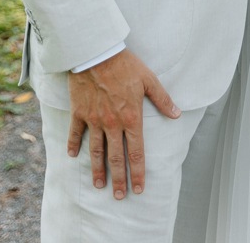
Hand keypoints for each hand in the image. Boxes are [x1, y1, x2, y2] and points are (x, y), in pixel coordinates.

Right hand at [67, 47, 179, 199]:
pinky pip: (75, 133)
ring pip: (95, 151)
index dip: (138, 173)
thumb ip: (162, 99)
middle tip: (118, 196)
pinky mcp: (79, 112)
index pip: (136, 153)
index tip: (139, 189)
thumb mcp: (148, 79)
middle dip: (118, 179)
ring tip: (99, 184)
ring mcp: (93, 120)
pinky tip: (72, 156)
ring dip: (97, 169)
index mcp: (131, 117)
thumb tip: (176, 114)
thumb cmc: (124, 64)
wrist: (96, 52)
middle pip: (116, 158)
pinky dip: (73, 146)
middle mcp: (112, 124)